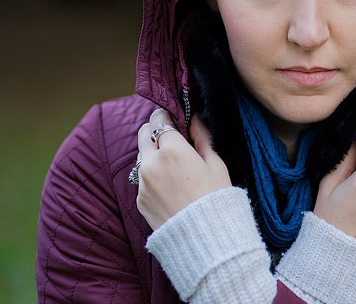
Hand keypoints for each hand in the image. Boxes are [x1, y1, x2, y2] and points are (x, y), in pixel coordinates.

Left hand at [136, 109, 231, 229]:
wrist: (203, 238)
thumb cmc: (215, 198)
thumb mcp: (216, 163)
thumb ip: (202, 137)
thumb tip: (194, 119)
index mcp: (172, 149)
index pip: (160, 119)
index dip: (167, 116)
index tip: (174, 119)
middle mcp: (152, 162)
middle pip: (143, 133)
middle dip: (155, 131)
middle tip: (171, 138)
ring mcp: (143, 182)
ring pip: (142, 156)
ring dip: (153, 154)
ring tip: (173, 166)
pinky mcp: (140, 199)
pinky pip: (143, 179)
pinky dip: (153, 176)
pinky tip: (170, 186)